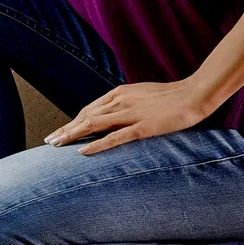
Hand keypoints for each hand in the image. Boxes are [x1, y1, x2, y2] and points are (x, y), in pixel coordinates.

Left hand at [46, 80, 211, 154]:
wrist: (194, 93)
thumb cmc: (171, 96)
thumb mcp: (141, 95)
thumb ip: (125, 104)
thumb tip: (112, 115)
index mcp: (119, 93)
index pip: (89, 110)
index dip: (72, 121)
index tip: (60, 131)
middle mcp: (120, 101)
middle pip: (85, 117)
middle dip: (66, 129)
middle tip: (49, 140)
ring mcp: (131, 114)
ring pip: (94, 125)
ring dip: (73, 135)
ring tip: (57, 145)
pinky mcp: (143, 127)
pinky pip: (115, 137)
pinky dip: (97, 144)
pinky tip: (83, 151)